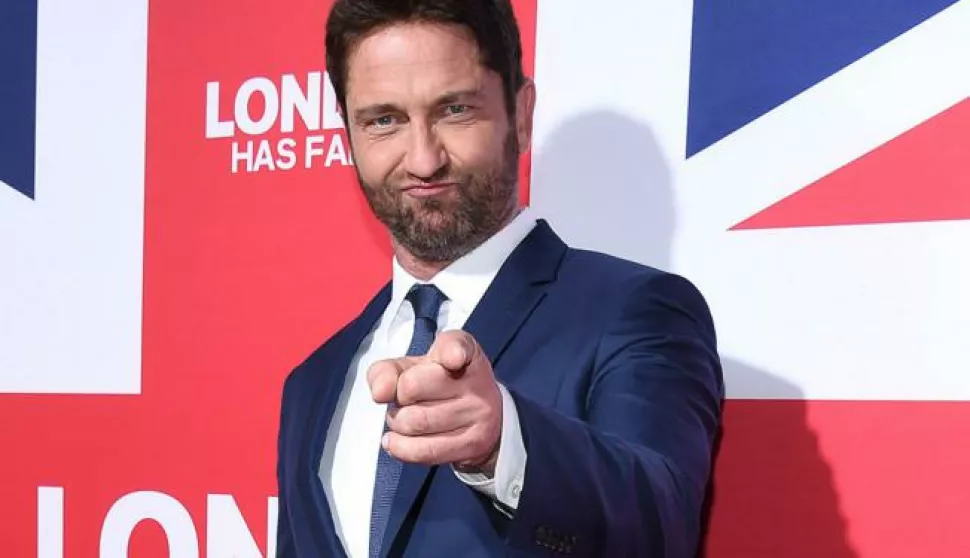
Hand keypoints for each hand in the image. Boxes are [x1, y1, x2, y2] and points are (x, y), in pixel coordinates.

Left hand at [367, 330, 502, 475]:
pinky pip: (426, 450)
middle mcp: (476, 380)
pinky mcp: (473, 443)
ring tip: (402, 420)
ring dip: (397, 423)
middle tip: (403, 400)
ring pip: (416, 422)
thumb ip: (386, 372)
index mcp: (463, 350)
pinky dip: (400, 448)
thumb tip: (380, 393)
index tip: (452, 360)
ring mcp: (478, 413)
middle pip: (412, 386)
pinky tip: (395, 441)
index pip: (456, 346)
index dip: (452, 352)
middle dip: (397, 397)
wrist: (479, 418)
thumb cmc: (438, 385)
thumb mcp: (411, 368)